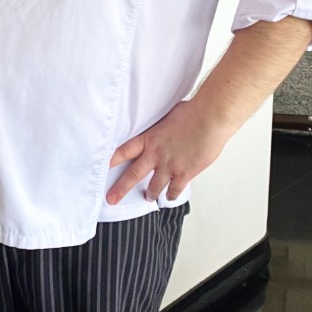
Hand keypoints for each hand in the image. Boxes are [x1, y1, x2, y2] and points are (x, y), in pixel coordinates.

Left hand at [106, 99, 231, 204]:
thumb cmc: (192, 112)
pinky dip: (171, 195)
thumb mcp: (167, 117)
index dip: (112, 160)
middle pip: (133, 175)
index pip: (124, 151)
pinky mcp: (185, 173)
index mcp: (149, 138)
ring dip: (150, 194)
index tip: (101, 167)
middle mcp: (156, 154)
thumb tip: (162, 129)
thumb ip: (161, 128)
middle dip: (120, 189)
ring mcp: (170, 165)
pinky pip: (174, 190)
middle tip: (111, 199)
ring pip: (154, 186)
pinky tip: (169, 197)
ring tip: (148, 198)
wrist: (209, 118)